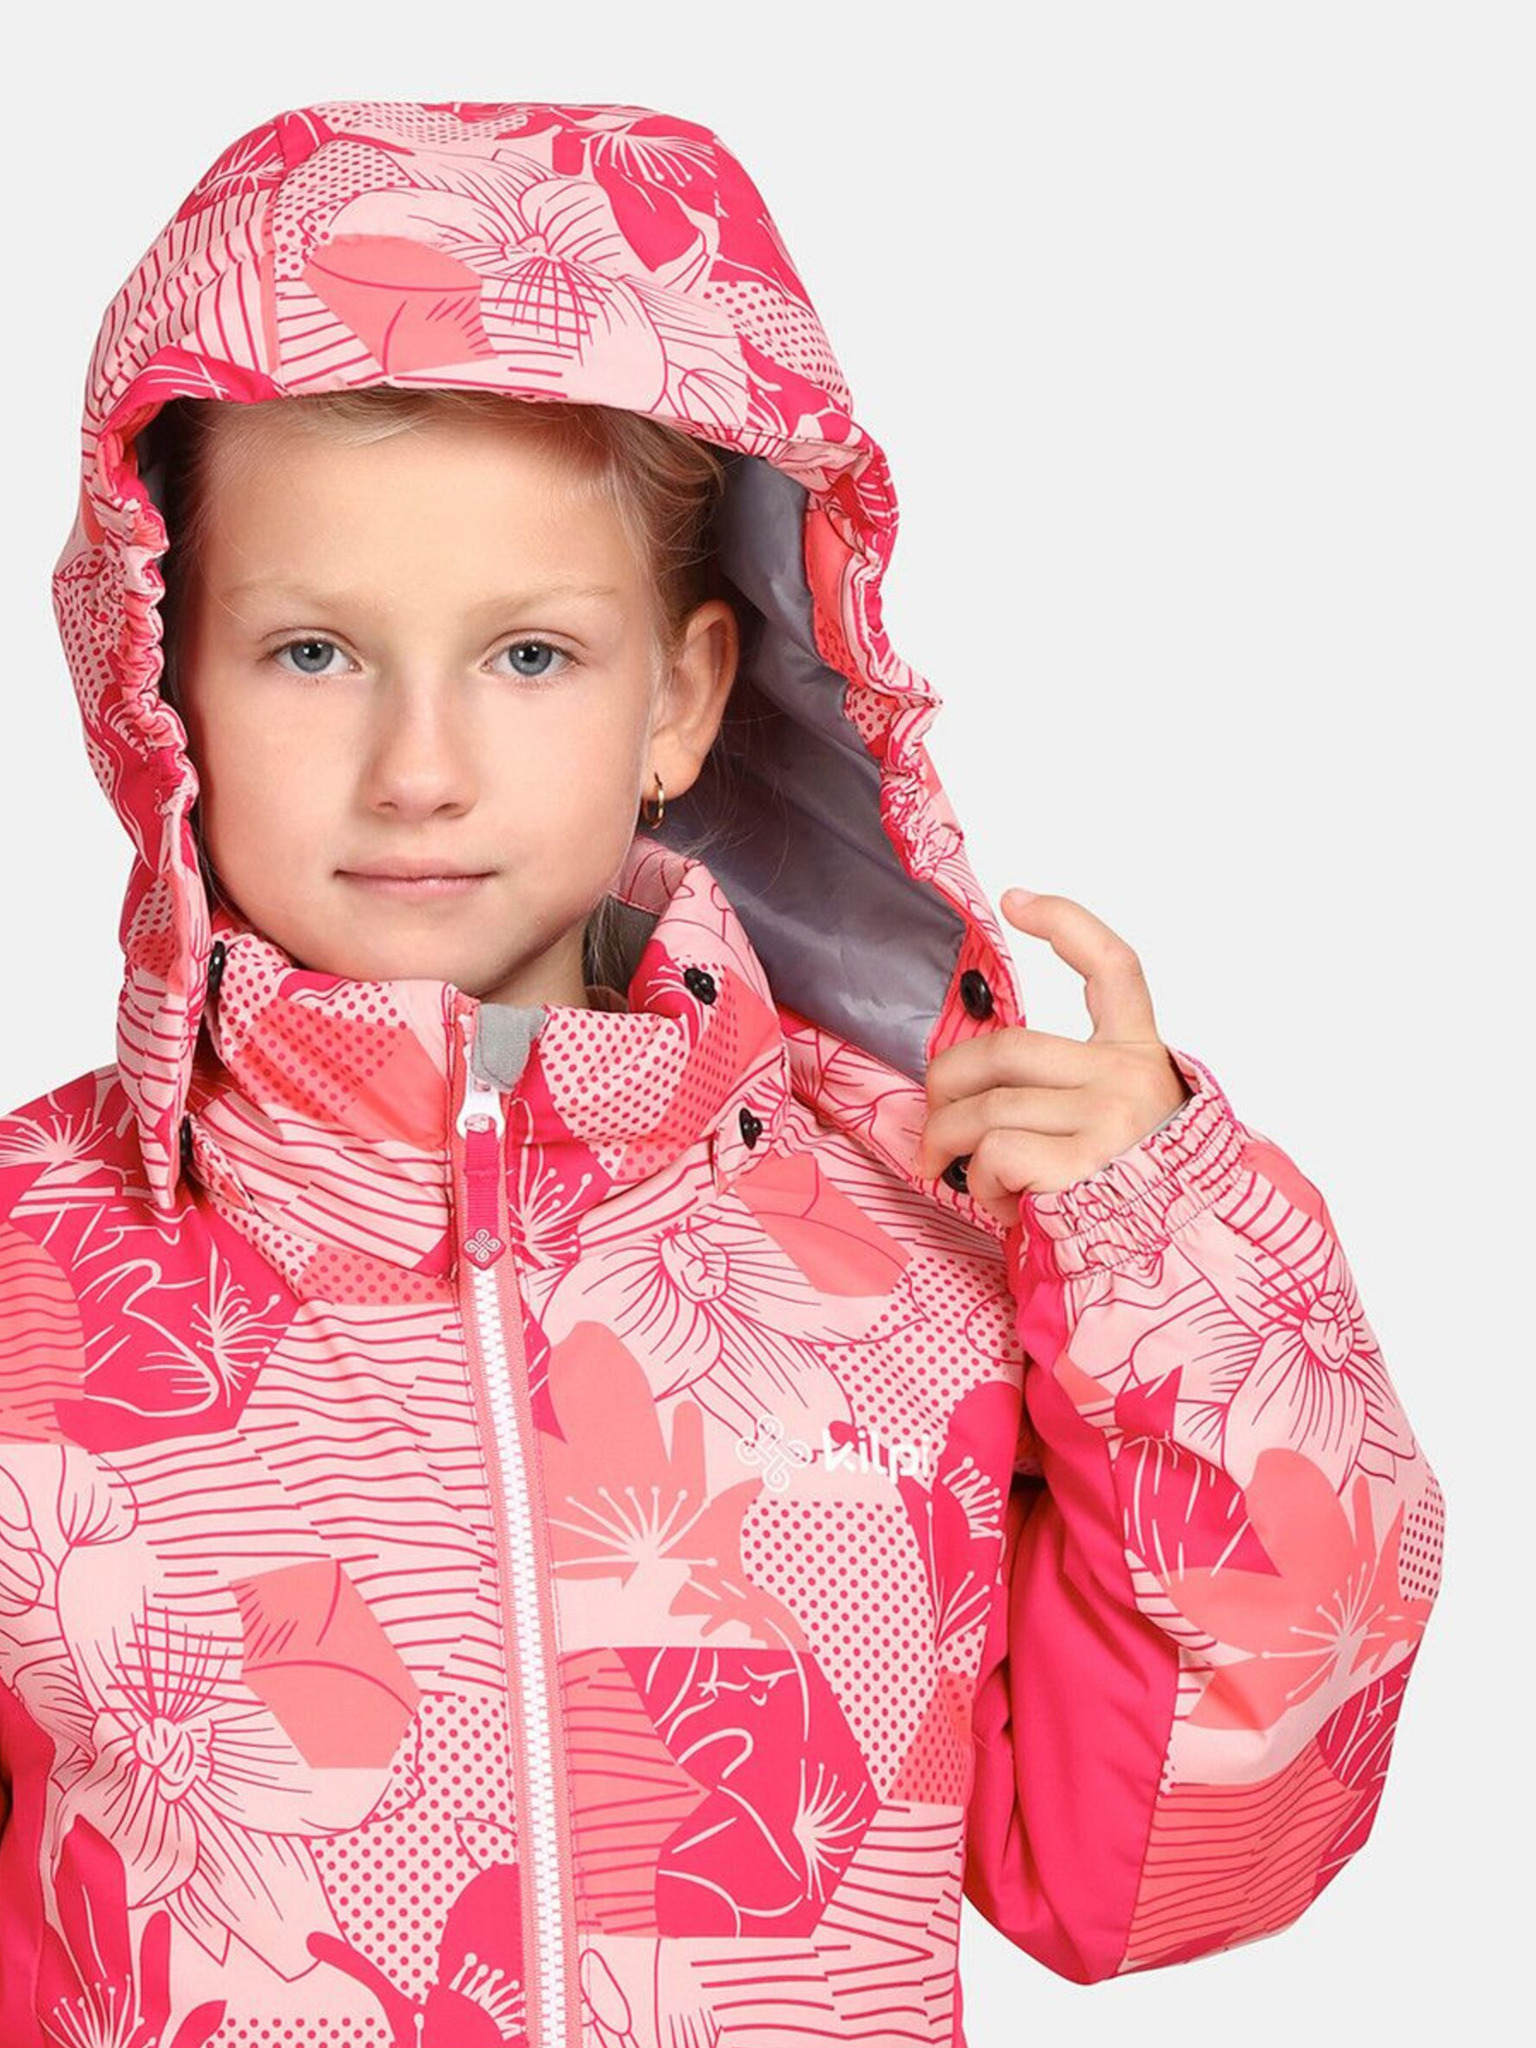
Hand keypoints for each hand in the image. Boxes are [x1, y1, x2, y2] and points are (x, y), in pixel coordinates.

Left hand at [916, 889, 1192, 1228]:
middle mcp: (1130, 1078)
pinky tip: (1001, 1203)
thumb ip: (1066, 1090)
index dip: (1065, 924)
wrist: (1180, 1269)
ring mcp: (1111, 1118)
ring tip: (964, 1177)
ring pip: (988, 1107)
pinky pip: (997, 1154)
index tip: (1016, 900)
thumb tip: (969, 1088)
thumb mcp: (1117, 1126)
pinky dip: (981, 1183)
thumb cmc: (1131, 1198)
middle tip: (932, 1122)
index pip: (1113, 968)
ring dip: (952, 1146)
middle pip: (1006, 1047)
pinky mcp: (1086, 1164)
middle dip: (947, 1083)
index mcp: (1142, 1057)